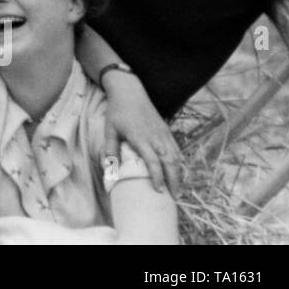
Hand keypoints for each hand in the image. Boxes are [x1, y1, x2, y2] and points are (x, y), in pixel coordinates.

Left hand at [102, 73, 180, 195]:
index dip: (158, 177)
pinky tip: (177, 171)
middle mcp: (155, 137)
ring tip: (175, 188)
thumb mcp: (109, 129)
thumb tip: (109, 168)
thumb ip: (110, 149)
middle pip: (170, 162)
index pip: (153, 161)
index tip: (159, 191)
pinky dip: (179, 162)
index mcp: (141, 138)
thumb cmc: (117, 111)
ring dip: (178, 173)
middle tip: (172, 196)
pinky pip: (176, 149)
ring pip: (176, 157)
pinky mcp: (167, 131)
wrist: (129, 92)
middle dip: (174, 180)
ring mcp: (163, 133)